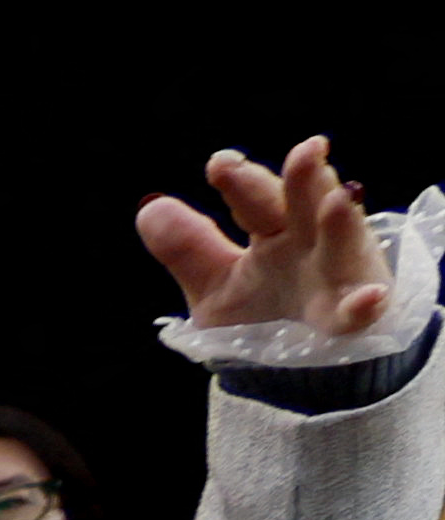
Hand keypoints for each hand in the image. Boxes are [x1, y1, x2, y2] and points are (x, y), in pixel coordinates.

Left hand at [144, 135, 396, 344]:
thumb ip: (185, 249)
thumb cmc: (260, 317)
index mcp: (273, 232)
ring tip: (337, 200)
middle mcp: (308, 244)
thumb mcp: (214, 286)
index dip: (242, 181)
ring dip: (341, 221)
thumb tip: (149, 209)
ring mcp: (334, 276)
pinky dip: (364, 304)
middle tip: (305, 150)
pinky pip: (358, 311)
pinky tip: (370, 297)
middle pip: (304, 205)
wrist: (292, 370)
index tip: (220, 164)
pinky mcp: (349, 315)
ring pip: (341, 241)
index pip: (256, 199)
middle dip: (303, 179)